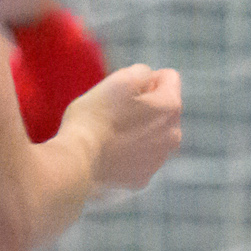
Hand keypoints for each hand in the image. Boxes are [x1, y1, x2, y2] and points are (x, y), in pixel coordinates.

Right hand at [70, 64, 183, 193]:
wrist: (77, 159)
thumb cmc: (95, 115)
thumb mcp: (120, 79)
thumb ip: (142, 72)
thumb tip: (149, 81)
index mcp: (170, 107)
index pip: (169, 78)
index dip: (145, 78)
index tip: (125, 89)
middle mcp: (173, 135)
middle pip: (162, 109)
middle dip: (145, 106)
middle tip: (115, 111)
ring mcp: (158, 160)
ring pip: (152, 135)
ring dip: (137, 130)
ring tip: (109, 133)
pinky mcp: (142, 178)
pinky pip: (138, 158)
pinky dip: (127, 153)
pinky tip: (108, 152)